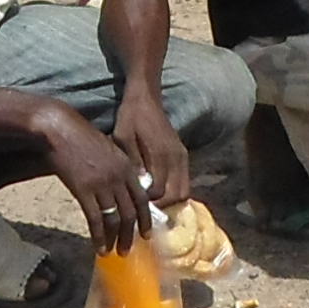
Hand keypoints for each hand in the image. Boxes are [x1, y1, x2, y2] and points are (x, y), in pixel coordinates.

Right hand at [34, 102, 155, 252]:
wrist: (61, 130)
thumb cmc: (81, 138)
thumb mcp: (109, 150)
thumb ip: (118, 170)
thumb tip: (120, 192)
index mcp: (126, 167)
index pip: (142, 199)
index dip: (145, 219)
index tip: (145, 234)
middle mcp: (118, 177)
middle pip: (130, 213)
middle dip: (129, 235)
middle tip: (127, 250)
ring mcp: (102, 184)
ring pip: (114, 219)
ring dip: (114, 239)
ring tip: (112, 251)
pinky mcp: (84, 190)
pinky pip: (96, 219)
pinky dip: (98, 236)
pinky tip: (98, 246)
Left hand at [111, 90, 195, 212]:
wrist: (146, 97)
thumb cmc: (131, 116)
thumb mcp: (122, 136)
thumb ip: (130, 162)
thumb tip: (136, 186)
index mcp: (160, 154)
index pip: (159, 192)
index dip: (148, 203)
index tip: (135, 206)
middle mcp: (176, 157)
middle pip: (178, 195)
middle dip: (163, 207)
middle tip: (145, 210)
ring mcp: (182, 156)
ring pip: (184, 190)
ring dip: (171, 200)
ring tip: (152, 203)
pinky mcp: (183, 154)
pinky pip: (185, 181)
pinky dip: (175, 190)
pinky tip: (159, 191)